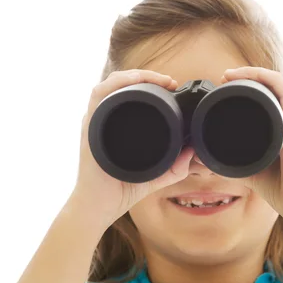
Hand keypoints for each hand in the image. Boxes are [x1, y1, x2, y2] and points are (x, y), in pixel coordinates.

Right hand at [71, 69, 195, 229]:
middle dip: (146, 75)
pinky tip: (133, 82)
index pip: (130, 92)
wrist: (100, 207)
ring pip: (108, 83)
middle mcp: (103, 119)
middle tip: (169, 81)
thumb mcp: (155, 176)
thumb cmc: (121, 191)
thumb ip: (175, 168)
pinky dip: (115, 84)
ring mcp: (94, 121)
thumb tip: (193, 151)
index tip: (172, 85)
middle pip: (120, 82)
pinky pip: (98, 95)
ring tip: (157, 79)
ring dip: (133, 75)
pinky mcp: (89, 127)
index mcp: (116, 125)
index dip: (150, 82)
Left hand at [221, 67, 282, 235]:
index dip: (253, 83)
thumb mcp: (254, 169)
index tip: (226, 84)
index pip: (275, 94)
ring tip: (230, 75)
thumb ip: (233, 162)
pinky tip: (248, 78)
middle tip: (224, 77)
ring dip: (255, 74)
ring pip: (281, 83)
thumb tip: (204, 158)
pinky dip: (267, 80)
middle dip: (250, 75)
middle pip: (277, 84)